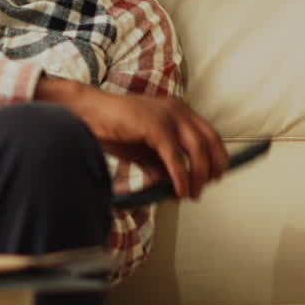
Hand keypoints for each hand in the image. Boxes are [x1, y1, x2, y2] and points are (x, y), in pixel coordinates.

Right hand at [38, 77, 227, 198]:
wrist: (87, 114)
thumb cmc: (112, 128)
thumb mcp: (143, 149)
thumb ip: (159, 162)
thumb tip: (174, 185)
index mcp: (177, 110)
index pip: (209, 134)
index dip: (217, 157)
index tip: (216, 176)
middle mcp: (178, 110)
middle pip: (209, 141)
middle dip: (211, 169)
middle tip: (204, 188)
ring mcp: (168, 116)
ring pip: (197, 150)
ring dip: (198, 177)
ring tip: (191, 195)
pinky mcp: (155, 126)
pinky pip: (175, 157)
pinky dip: (180, 177)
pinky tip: (179, 191)